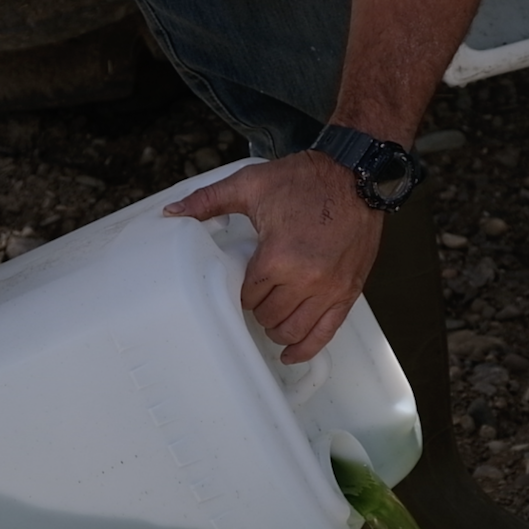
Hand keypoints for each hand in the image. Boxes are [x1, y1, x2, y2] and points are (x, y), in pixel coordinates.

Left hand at [165, 152, 383, 363]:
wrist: (354, 175)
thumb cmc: (307, 180)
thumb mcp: (251, 184)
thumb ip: (209, 201)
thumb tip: (174, 212)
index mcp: (278, 258)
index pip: (248, 296)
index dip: (243, 291)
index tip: (246, 282)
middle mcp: (305, 279)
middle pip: (269, 316)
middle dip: (259, 309)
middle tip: (258, 296)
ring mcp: (330, 289)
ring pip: (294, 330)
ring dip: (278, 329)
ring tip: (272, 320)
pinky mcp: (349, 292)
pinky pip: (326, 332)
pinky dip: (307, 348)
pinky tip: (292, 354)